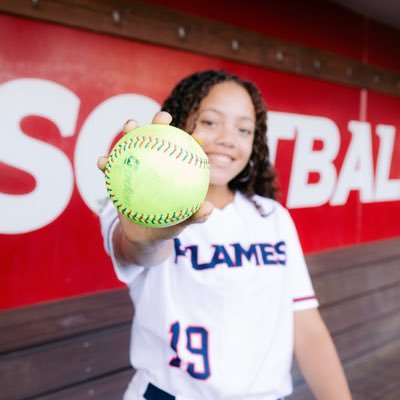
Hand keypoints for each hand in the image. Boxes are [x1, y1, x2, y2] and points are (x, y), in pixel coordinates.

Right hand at [97, 111, 213, 244]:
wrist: (142, 236)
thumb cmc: (165, 227)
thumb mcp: (179, 224)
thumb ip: (194, 217)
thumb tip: (208, 209)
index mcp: (174, 172)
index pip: (186, 152)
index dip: (193, 141)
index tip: (199, 136)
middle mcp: (155, 164)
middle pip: (158, 137)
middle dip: (160, 121)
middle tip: (162, 118)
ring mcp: (136, 168)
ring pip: (132, 144)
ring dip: (130, 131)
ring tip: (130, 126)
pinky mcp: (118, 177)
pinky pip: (110, 168)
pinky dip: (105, 163)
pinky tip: (102, 161)